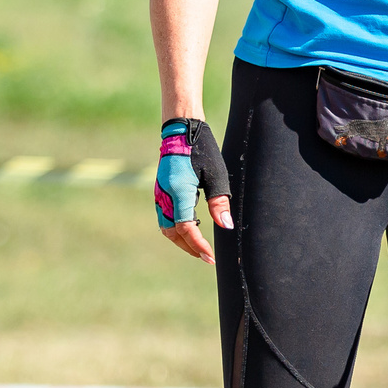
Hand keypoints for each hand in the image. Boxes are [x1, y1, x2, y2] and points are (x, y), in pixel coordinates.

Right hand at [156, 118, 232, 262]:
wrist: (181, 130)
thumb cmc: (201, 149)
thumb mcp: (216, 175)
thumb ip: (219, 202)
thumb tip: (226, 226)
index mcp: (178, 193)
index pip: (186, 229)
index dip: (198, 245)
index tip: (210, 257)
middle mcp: (165, 196)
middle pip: (173, 233)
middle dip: (189, 247)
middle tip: (206, 256)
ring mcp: (160, 194)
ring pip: (166, 227)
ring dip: (181, 239)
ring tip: (199, 244)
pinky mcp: (161, 191)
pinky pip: (165, 216)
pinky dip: (176, 227)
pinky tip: (192, 225)